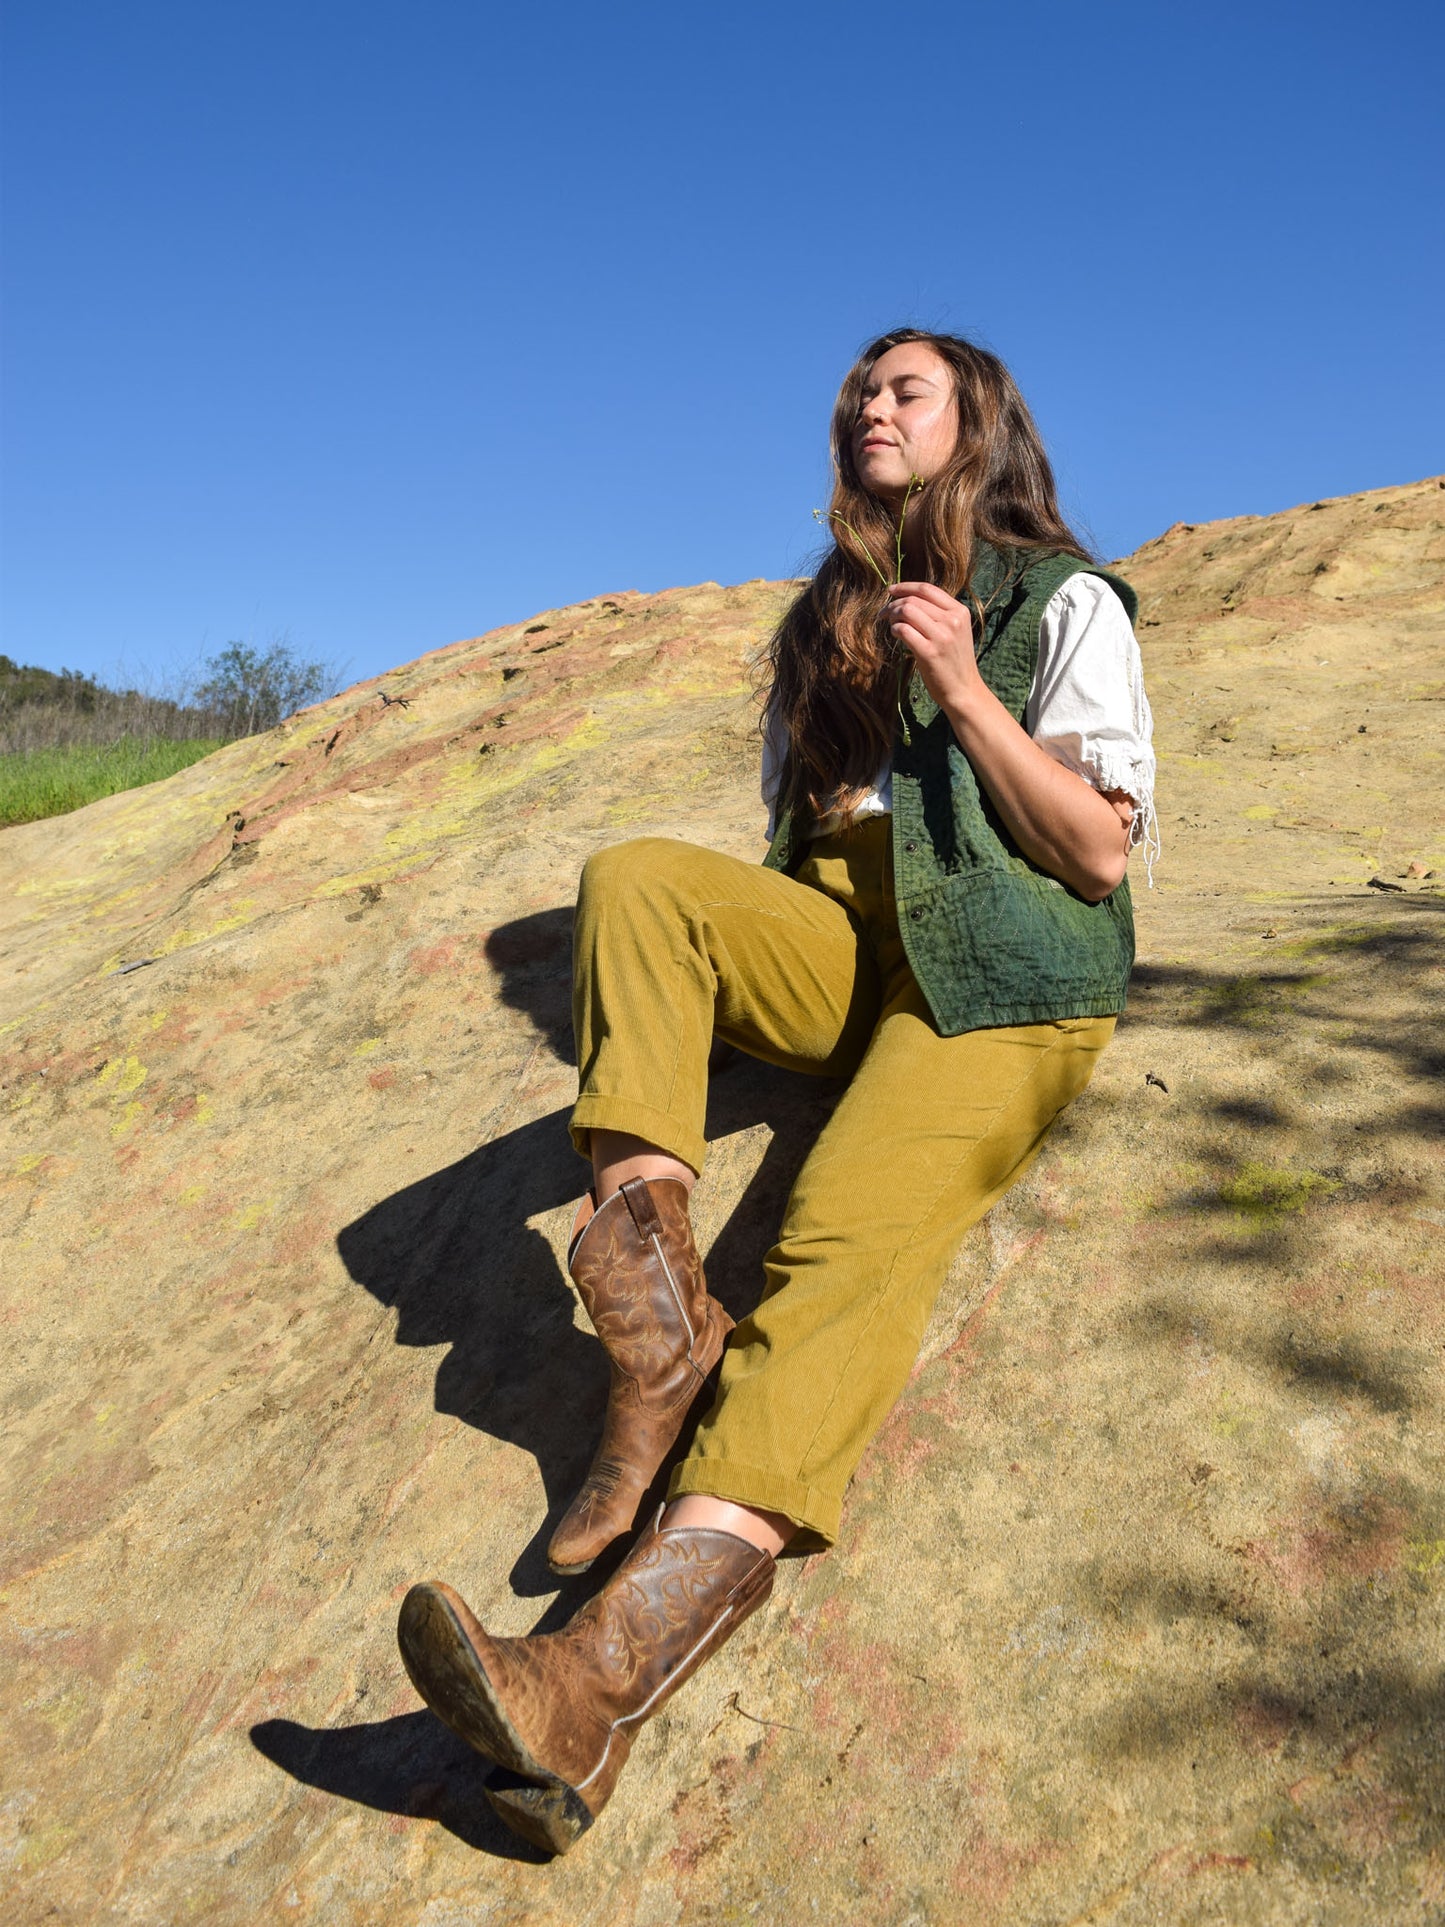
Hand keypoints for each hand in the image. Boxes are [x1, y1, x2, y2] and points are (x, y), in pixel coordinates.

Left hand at [886, 581, 984, 716]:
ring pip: (907, 611)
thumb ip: (939, 614)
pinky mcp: (929, 652)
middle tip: (884, 613)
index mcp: (960, 611)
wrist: (964, 690)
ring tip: (890, 625)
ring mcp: (942, 636)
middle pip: (914, 600)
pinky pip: (904, 630)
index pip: (927, 589)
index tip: (891, 590)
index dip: (905, 586)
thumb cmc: (954, 661)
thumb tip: (907, 600)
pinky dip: (895, 629)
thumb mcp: (955, 631)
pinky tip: (895, 634)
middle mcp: (952, 621)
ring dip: (892, 615)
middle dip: (894, 604)